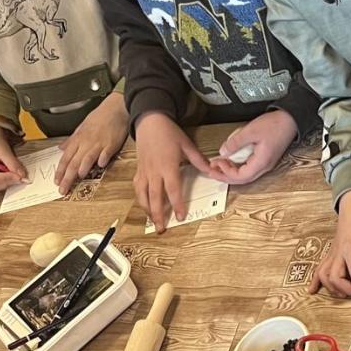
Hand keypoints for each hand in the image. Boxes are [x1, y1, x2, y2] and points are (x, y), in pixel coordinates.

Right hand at [0, 123, 27, 194]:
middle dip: (8, 182)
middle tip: (21, 176)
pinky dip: (7, 182)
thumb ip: (13, 164)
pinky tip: (12, 175)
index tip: (20, 177)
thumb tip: (23, 177)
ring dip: (8, 183)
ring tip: (16, 173)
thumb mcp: (4, 150)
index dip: (6, 179)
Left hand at [56, 96, 130, 194]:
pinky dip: (103, 159)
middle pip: (74, 162)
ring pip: (87, 158)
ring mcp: (99, 143)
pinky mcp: (112, 144)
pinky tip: (101, 165)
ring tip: (78, 178)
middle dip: (67, 177)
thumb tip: (61, 148)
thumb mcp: (82, 126)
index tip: (56, 181)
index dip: (60, 171)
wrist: (115, 108)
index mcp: (78, 139)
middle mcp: (86, 143)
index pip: (65, 158)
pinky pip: (106, 153)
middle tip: (63, 189)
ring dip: (82, 169)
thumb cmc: (100, 117)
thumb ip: (71, 140)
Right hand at [132, 112, 213, 232]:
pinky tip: (145, 204)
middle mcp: (154, 172)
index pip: (172, 190)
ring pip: (142, 195)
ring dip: (147, 210)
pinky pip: (137, 188)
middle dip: (158, 215)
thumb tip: (213, 171)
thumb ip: (199, 160)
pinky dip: (140, 198)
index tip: (180, 217)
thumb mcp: (187, 144)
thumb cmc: (169, 132)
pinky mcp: (138, 170)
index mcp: (168, 166)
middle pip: (154, 198)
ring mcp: (144, 172)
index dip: (177, 204)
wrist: (149, 121)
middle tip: (161, 229)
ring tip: (152, 221)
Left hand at [209, 109, 299, 184]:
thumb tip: (223, 152)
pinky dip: (237, 167)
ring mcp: (265, 163)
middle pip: (243, 179)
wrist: (291, 119)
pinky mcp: (264, 158)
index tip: (218, 163)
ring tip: (218, 166)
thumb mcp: (252, 131)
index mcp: (262, 162)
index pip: (242, 176)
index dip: (227, 172)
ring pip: (245, 175)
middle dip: (226, 176)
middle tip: (212, 172)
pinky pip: (249, 168)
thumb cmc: (276, 124)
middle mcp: (264, 166)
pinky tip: (230, 161)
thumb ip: (236, 142)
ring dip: (231, 172)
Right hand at [311, 191, 350, 297]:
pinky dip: (316, 281)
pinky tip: (312, 290)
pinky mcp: (330, 253)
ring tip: (347, 293)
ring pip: (325, 276)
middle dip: (349, 289)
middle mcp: (338, 253)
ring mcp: (332, 254)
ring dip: (334, 288)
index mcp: (350, 248)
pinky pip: (319, 269)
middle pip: (335, 278)